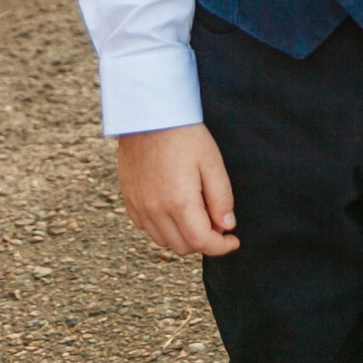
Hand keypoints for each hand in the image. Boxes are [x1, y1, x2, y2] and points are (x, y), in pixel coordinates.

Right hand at [117, 124, 239, 256]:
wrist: (149, 115)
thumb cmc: (184, 135)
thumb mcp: (212, 163)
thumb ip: (221, 198)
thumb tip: (226, 226)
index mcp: (179, 202)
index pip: (202, 242)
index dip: (221, 247)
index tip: (233, 240)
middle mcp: (155, 210)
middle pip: (182, 246)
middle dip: (204, 242)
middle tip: (218, 223)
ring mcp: (139, 206)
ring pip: (163, 240)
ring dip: (182, 236)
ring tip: (197, 215)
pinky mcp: (129, 199)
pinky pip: (145, 227)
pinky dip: (162, 228)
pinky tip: (173, 210)